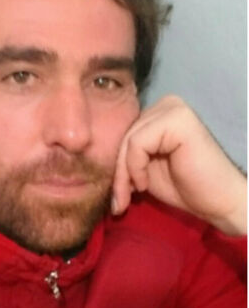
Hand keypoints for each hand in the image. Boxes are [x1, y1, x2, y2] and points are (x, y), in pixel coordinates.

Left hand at [113, 95, 246, 235]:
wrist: (217, 203)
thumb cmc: (182, 187)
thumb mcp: (142, 170)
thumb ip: (124, 158)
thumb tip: (89, 162)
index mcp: (157, 114)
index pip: (121, 134)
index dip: (115, 166)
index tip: (117, 195)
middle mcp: (164, 104)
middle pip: (122, 137)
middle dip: (117, 173)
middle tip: (120, 201)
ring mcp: (172, 108)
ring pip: (127, 141)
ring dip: (124, 174)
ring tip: (133, 194)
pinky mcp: (177, 119)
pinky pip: (138, 143)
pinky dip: (135, 167)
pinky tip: (145, 184)